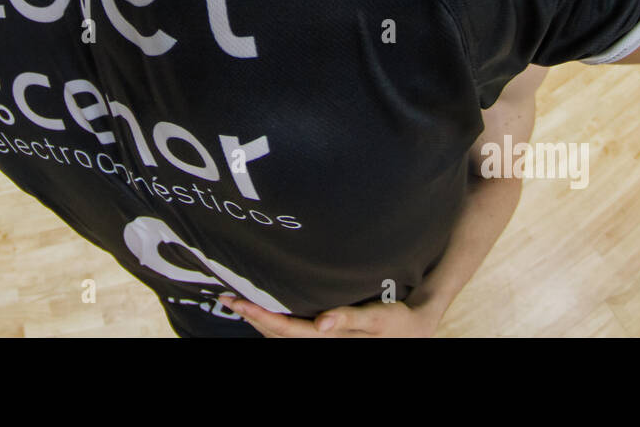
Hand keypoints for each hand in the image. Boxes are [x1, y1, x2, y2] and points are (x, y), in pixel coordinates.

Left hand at [218, 295, 441, 336]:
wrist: (415, 329)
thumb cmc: (397, 321)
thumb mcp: (379, 318)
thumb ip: (350, 318)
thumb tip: (322, 322)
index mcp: (330, 338)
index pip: (285, 329)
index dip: (259, 316)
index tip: (237, 301)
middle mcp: (322, 342)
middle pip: (276, 334)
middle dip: (250, 315)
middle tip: (225, 296)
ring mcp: (323, 342)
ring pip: (280, 335)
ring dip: (258, 320)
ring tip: (237, 301)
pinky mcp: (326, 337)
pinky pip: (292, 332)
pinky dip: (273, 323)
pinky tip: (265, 311)